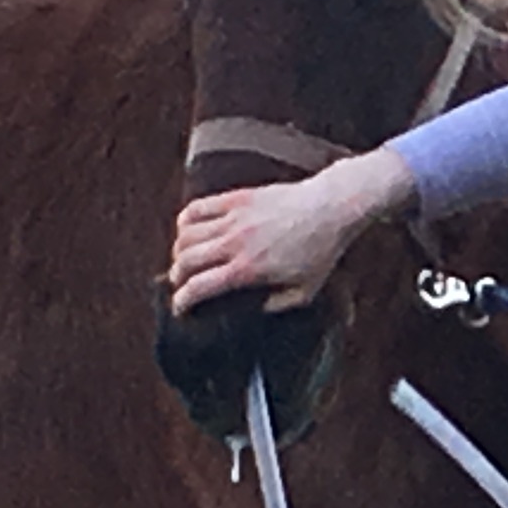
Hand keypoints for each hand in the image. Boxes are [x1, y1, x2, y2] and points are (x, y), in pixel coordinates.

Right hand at [167, 154, 410, 313]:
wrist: (331, 208)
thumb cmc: (322, 251)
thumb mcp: (306, 291)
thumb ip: (278, 305)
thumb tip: (256, 309)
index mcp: (249, 269)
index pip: (199, 287)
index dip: (182, 301)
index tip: (180, 308)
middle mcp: (235, 243)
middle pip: (185, 260)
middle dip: (176, 276)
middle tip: (180, 283)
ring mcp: (234, 218)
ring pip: (186, 234)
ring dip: (179, 250)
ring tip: (184, 258)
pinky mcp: (236, 198)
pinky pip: (197, 207)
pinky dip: (185, 221)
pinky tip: (188, 229)